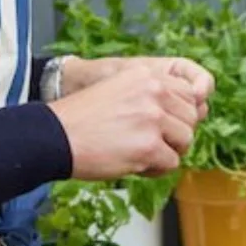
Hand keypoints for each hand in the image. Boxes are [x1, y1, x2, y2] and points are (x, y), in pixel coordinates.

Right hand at [48, 61, 205, 178]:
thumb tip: (191, 111)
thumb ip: (151, 95)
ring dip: (168, 152)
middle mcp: (154, 91)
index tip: (162, 125)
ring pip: (185, 140)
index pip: (189, 94)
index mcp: (147, 75)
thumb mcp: (119, 89)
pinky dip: (155, 169)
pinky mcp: (149, 146)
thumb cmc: (82, 118)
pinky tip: (135, 165)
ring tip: (142, 154)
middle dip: (175, 134)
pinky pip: (171, 163)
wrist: (54, 136)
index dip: (178, 114)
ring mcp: (153, 119)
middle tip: (150, 143)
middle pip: (191, 118)